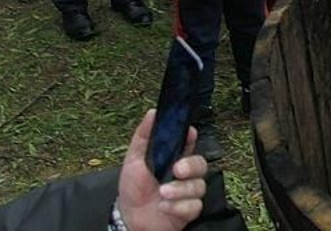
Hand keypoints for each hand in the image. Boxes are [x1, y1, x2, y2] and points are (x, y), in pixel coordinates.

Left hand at [115, 110, 209, 230]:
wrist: (129, 218)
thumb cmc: (133, 187)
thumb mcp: (133, 159)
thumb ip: (143, 136)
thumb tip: (152, 112)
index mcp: (173, 158)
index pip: (189, 142)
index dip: (192, 136)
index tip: (189, 133)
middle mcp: (184, 174)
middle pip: (201, 163)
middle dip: (191, 165)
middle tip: (177, 170)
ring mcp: (188, 192)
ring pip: (199, 186)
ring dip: (180, 190)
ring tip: (162, 193)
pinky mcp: (189, 210)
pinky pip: (194, 205)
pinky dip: (178, 207)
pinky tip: (164, 207)